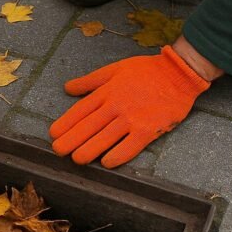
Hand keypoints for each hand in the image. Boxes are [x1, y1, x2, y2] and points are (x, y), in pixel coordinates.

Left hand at [49, 45, 210, 167]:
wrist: (178, 74)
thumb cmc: (147, 70)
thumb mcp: (115, 68)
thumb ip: (90, 80)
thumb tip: (68, 88)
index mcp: (108, 91)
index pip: (81, 110)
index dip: (65, 123)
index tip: (53, 134)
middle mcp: (116, 105)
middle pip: (89, 126)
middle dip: (71, 140)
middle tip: (58, 151)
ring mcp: (132, 119)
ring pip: (104, 138)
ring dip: (88, 151)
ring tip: (76, 160)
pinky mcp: (148, 130)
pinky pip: (129, 147)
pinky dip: (117, 156)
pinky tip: (106, 163)